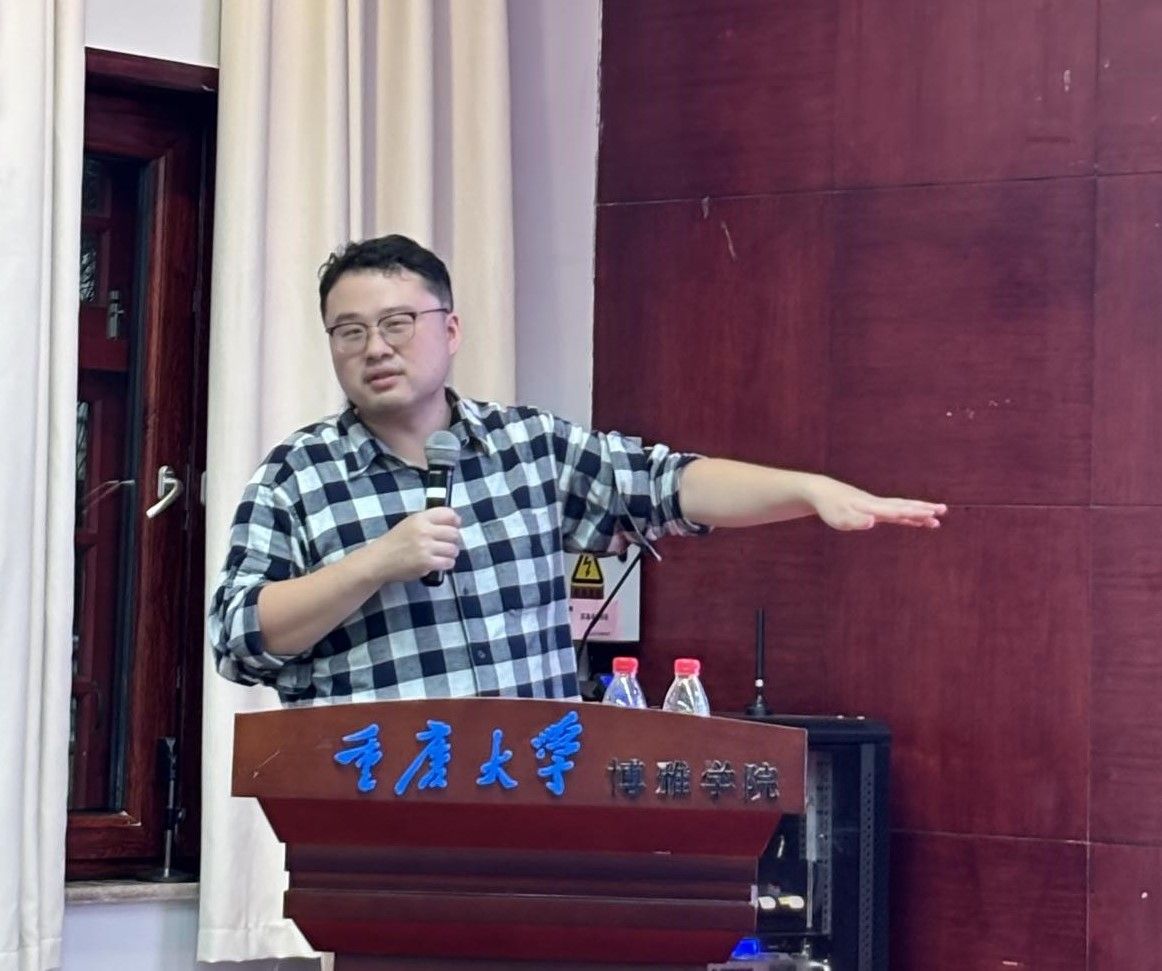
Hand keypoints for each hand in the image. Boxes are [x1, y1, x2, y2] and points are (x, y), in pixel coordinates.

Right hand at [373, 507, 462, 581]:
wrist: (379, 560)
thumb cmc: (395, 542)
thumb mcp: (410, 524)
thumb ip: (429, 521)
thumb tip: (455, 521)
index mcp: (420, 518)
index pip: (448, 514)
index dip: (455, 520)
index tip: (455, 526)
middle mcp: (424, 531)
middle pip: (454, 533)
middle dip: (453, 540)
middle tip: (447, 544)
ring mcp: (425, 547)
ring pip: (453, 549)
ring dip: (451, 553)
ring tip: (444, 555)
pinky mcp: (426, 563)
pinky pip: (448, 562)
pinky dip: (447, 564)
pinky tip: (441, 563)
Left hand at [810, 477, 945, 530]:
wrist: (823, 492)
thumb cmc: (831, 508)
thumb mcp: (840, 519)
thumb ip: (856, 521)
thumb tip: (871, 522)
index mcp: (872, 507)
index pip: (897, 510)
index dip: (914, 513)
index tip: (932, 514)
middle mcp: (878, 505)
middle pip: (905, 506)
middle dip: (924, 508)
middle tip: (944, 509)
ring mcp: (878, 506)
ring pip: (903, 507)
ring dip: (920, 511)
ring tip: (938, 515)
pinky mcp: (874, 508)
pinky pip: (896, 512)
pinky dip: (908, 516)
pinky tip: (916, 521)